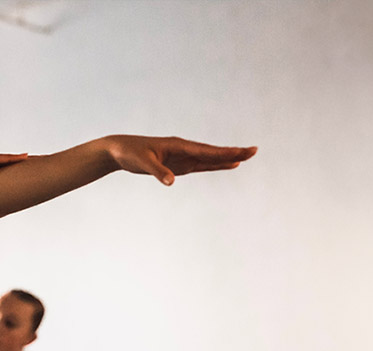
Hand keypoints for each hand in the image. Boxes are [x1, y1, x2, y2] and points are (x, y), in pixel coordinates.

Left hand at [102, 135, 256, 185]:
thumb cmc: (129, 153)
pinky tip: (228, 165)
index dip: (224, 152)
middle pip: (213, 153)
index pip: (205, 151)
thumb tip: (171, 182)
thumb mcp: (142, 162)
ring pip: (210, 158)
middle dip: (233, 152)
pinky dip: (215, 165)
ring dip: (227, 158)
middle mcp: (183, 149)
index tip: (242, 152)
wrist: (118, 150)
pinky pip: (201, 165)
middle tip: (254, 151)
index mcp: (178, 145)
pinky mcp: (179, 165)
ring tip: (246, 157)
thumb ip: (158, 172)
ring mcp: (182, 157)